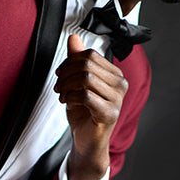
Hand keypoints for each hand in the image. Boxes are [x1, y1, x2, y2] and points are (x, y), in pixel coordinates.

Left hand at [54, 34, 127, 179]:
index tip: (60, 75)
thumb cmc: (84, 113)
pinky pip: (85, 96)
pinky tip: (68, 103)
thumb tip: (74, 38)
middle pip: (87, 65)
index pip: (90, 55)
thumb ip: (76, 61)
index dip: (69, 62)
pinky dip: (71, 98)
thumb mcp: (77, 83)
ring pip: (86, 78)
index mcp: (115, 74)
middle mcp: (120, 84)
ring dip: (67, 86)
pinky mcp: (110, 113)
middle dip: (66, 74)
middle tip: (58, 87)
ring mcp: (117, 99)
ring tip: (63, 96)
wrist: (86, 141)